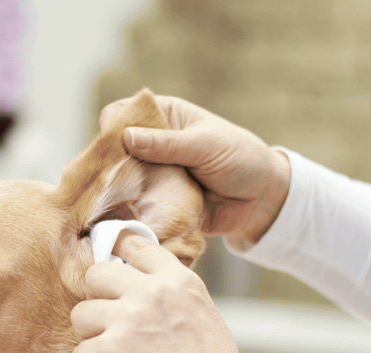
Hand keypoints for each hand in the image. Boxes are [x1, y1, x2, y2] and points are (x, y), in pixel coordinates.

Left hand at [69, 231, 268, 352]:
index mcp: (178, 282)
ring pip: (80, 314)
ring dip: (91, 337)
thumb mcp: (204, 317)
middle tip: (108, 323)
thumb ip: (172, 297)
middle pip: (97, 274)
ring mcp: (125, 321)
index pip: (134, 244)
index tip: (112, 268)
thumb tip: (141, 288)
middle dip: (98, 298)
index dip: (117, 255)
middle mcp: (150, 294)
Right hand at [99, 94, 291, 246]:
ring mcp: (154, 176)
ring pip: (121, 182)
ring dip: (116, 193)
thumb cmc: (241, 159)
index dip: (112, 126)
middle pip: (114, 150)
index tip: (109, 146)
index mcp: (164, 117)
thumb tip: (126, 137)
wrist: (263, 201)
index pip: (123, 112)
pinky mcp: (158, 204)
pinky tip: (122, 221)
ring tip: (109, 205)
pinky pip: (136, 208)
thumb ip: (168, 144)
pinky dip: (130, 215)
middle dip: (107, 165)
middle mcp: (153, 145)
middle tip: (106, 182)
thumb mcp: (206, 145)